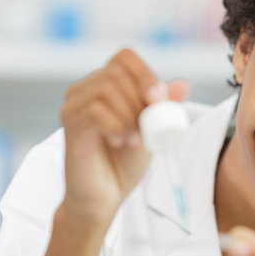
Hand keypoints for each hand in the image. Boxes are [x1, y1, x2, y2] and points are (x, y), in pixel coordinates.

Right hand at [60, 48, 188, 229]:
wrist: (103, 198)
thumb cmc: (124, 164)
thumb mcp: (152, 131)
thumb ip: (164, 108)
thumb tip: (184, 83)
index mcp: (105, 86)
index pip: (124, 57)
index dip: (144, 73)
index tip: (157, 99)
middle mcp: (84, 90)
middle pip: (116, 73)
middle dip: (139, 100)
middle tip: (144, 129)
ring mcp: (73, 106)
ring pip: (106, 90)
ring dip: (129, 116)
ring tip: (134, 140)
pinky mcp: (70, 125)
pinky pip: (96, 111)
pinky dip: (116, 126)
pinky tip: (120, 142)